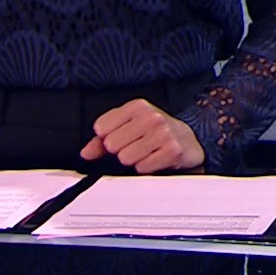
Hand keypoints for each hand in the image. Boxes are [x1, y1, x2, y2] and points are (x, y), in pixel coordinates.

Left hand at [82, 98, 204, 173]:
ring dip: (134, 161)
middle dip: (120, 151)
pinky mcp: (172, 150)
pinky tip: (155, 159)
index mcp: (136, 106)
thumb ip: (103, 139)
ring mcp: (162, 133)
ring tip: (146, 153)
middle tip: (136, 147)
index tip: (120, 139)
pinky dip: (146, 168)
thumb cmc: (157, 132)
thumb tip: (86, 153)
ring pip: (126, 157)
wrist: (190, 139)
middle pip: (112, 144)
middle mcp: (150, 116)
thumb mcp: (130, 126)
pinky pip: (142, 168)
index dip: (106, 139)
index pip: (101, 127)